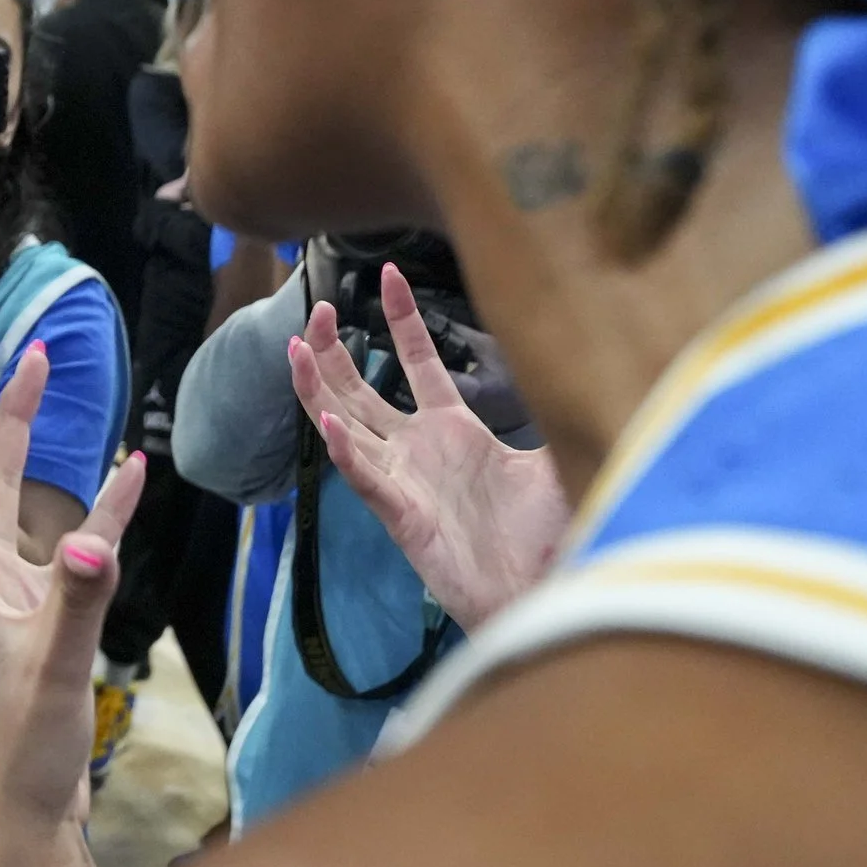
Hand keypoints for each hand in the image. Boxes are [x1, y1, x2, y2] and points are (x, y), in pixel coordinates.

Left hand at [0, 298, 143, 866]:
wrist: (14, 821)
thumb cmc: (13, 756)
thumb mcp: (50, 675)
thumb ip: (77, 604)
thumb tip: (94, 540)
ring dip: (13, 424)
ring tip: (37, 361)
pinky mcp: (30, 608)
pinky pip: (60, 535)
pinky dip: (95, 501)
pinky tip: (128, 470)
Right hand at [289, 263, 568, 629]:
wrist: (545, 594)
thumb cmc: (548, 535)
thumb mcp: (553, 458)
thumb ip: (553, 412)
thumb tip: (570, 365)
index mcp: (453, 429)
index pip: (417, 360)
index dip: (401, 317)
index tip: (388, 272)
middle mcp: (417, 449)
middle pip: (360, 387)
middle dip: (333, 347)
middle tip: (313, 306)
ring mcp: (403, 480)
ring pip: (344, 424)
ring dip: (317, 388)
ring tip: (296, 349)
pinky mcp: (401, 516)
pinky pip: (364, 478)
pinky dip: (345, 451)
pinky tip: (327, 422)